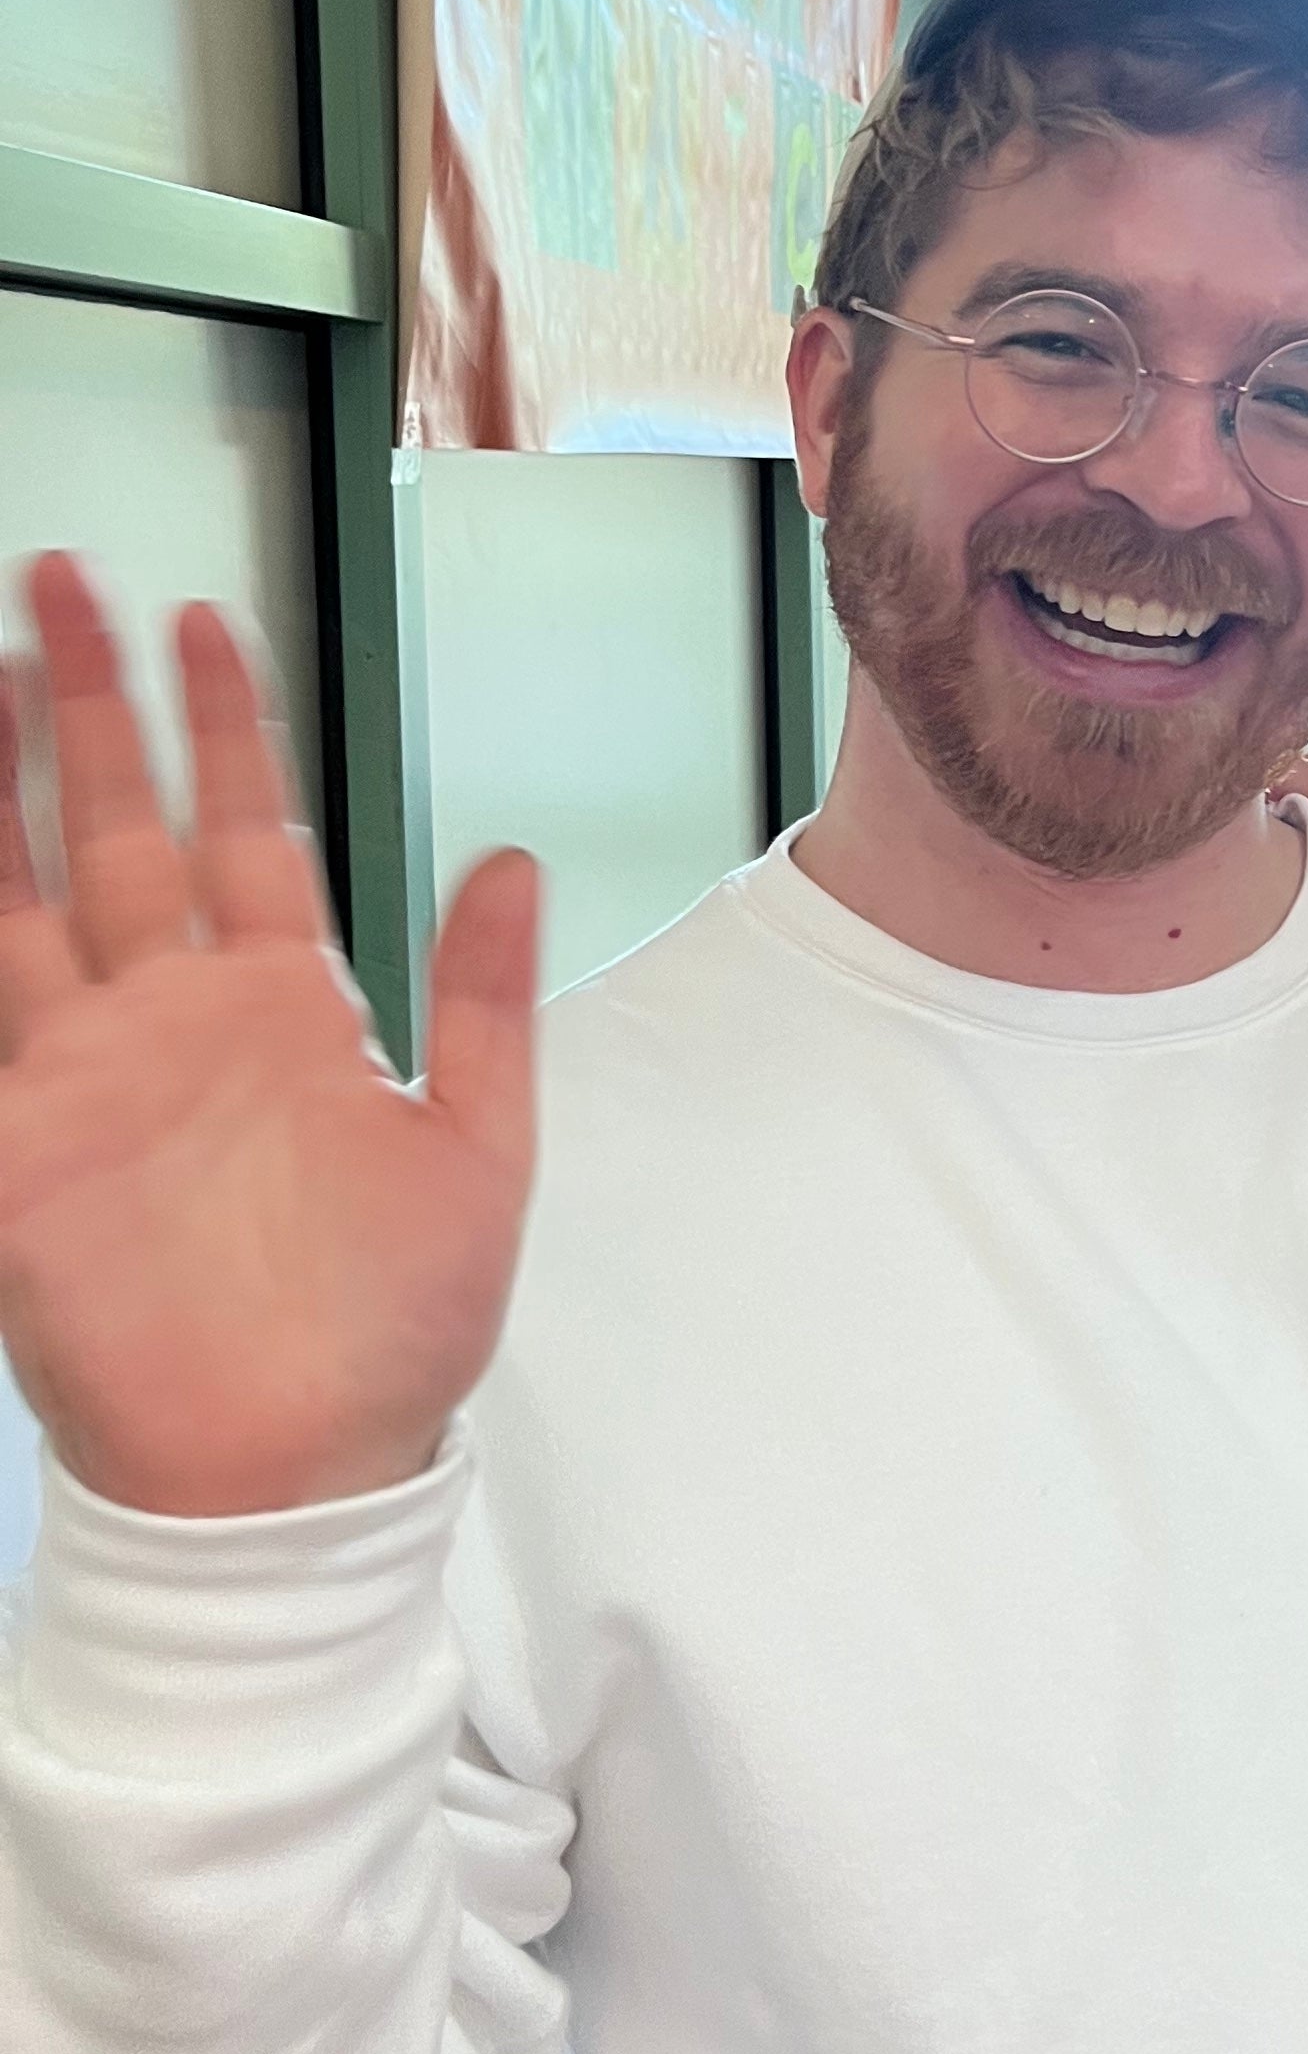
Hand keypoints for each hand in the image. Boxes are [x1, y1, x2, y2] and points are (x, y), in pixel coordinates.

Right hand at [0, 557, 539, 1518]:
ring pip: (26, 892)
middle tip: (59, 576)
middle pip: (118, 825)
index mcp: (284, 1009)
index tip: (206, 618)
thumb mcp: (476, 1153)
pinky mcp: (22, 1147)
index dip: (225, 725)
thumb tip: (511, 858)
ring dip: (0, 783)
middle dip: (91, 703)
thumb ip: (480, 1003)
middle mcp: (174, 1020)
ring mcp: (87, 1076)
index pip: (246, 829)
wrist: (296, 1478)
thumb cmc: (391, 1336)